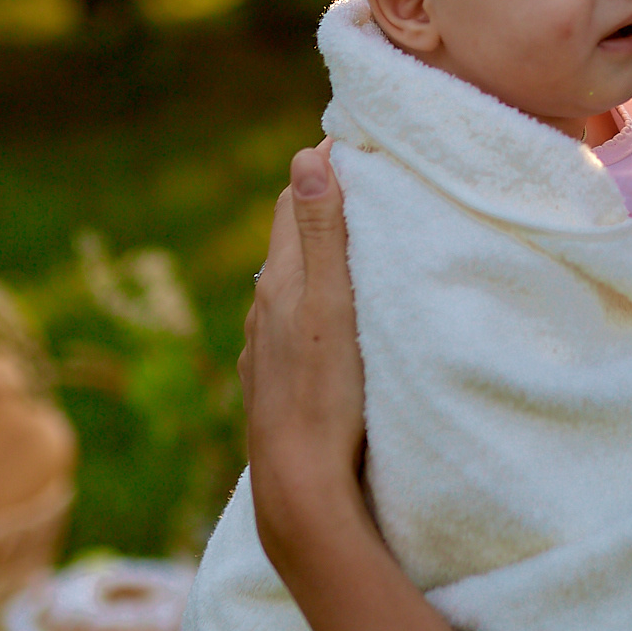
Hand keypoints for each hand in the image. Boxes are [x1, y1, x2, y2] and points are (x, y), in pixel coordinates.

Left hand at [241, 142, 369, 572]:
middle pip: (289, 236)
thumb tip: (307, 154)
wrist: (297, 486)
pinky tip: (333, 318)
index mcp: (281, 281)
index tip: (361, 143)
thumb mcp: (331, 305)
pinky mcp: (274, 382)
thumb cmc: (324, 394)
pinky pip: (291, 324)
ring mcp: (265, 347)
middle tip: (368, 181)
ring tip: (359, 243)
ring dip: (319, 255)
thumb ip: (323, 233)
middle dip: (321, 203)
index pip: (294, 200)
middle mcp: (264, 307)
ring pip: (290, 282)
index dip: (323, 167)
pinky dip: (313, 302)